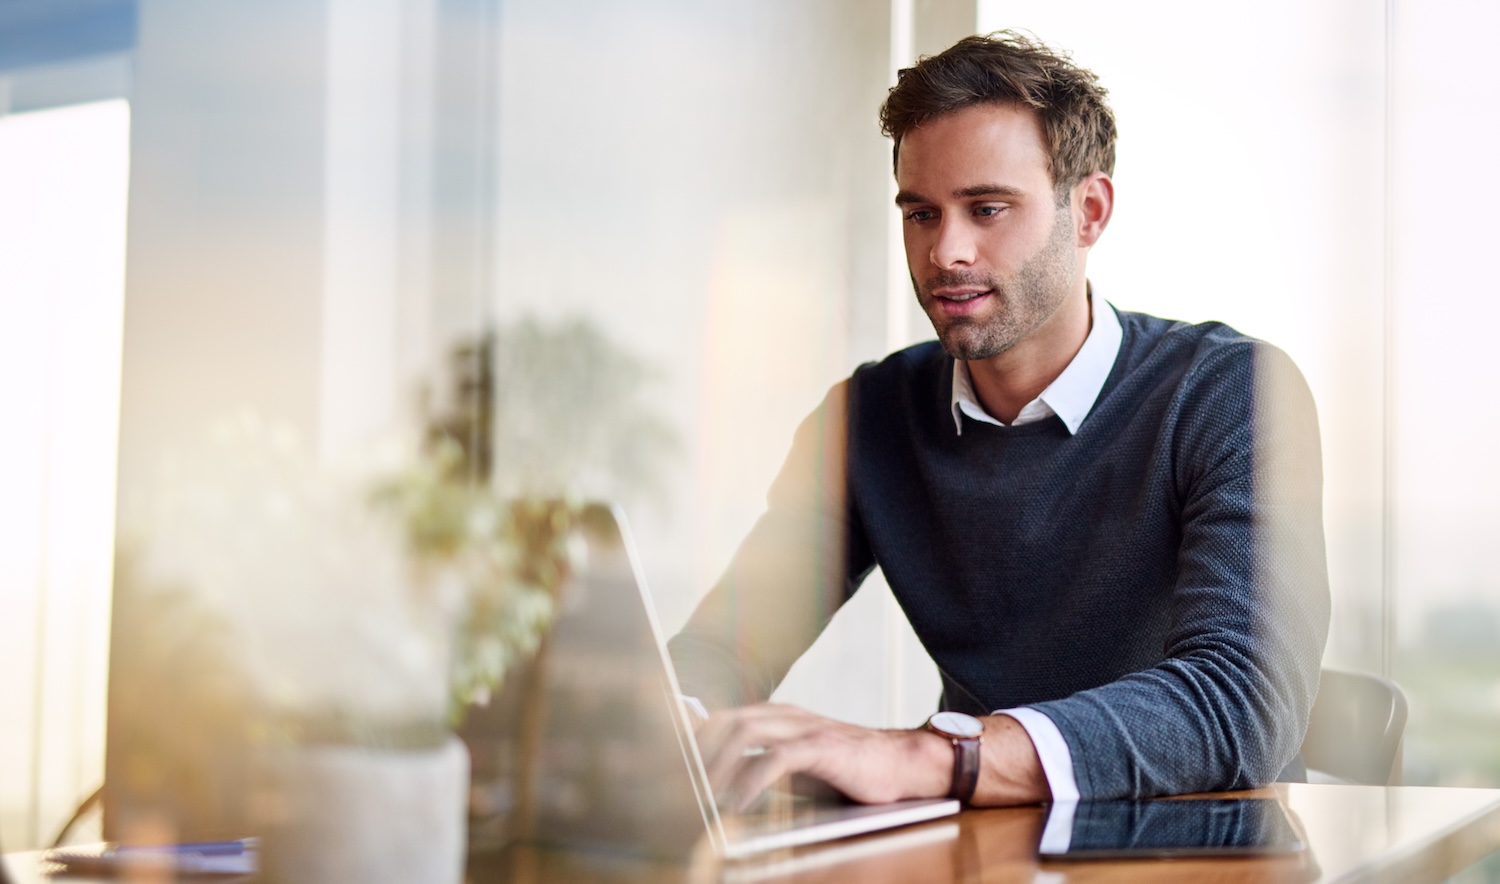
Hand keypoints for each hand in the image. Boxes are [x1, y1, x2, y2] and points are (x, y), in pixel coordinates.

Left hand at [695, 703, 952, 810]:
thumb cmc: (848, 771)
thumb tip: (719, 788)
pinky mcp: (822, 746)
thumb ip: (761, 769)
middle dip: (697, 753)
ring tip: (704, 797)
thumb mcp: (796, 770)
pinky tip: (739, 802)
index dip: (691, 739)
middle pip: (724, 721)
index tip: (668, 765)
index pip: (721, 719)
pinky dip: (750, 780)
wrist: (903, 765)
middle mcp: (786, 715)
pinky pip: (776, 757)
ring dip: (717, 765)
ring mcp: (804, 727)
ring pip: (744, 732)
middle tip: (680, 787)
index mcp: (776, 717)